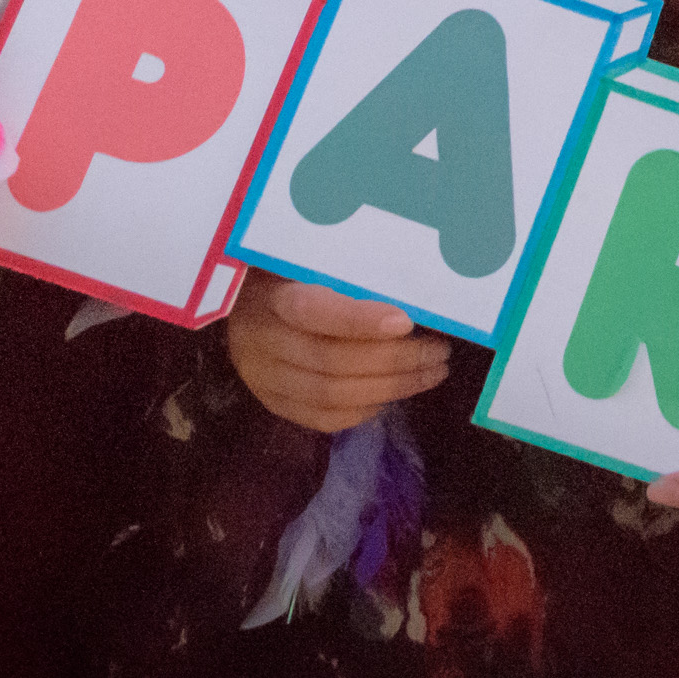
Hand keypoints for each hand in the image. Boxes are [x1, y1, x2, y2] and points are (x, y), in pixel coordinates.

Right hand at [225, 279, 452, 433]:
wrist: (240, 301)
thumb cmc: (288, 271)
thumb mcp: (308, 258)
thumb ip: (347, 272)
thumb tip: (411, 287)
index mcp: (270, 294)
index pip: (313, 311)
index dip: (360, 320)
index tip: (407, 321)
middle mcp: (260, 340)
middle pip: (331, 361)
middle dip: (395, 361)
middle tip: (438, 352)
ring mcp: (263, 377)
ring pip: (331, 396)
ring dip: (391, 388)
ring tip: (430, 372)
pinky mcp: (271, 402)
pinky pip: (322, 418)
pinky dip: (365, 410)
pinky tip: (394, 394)